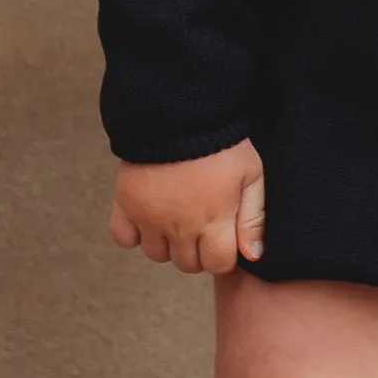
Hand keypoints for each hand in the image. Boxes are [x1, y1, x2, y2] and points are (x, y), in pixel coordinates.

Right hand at [109, 140, 265, 274]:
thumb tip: (252, 256)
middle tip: (202, 223)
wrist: (180, 112)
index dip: (223, 253)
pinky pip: (123, 238)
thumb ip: (254, 219)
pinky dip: (134, 234)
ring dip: (168, 243)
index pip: (217, 264)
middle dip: (198, 250)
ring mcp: (149, 217)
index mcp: (214, 221)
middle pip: (187, 264)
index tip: (223, 236)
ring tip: (177, 217)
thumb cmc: (222, 143)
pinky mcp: (125, 203)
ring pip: (156, 255)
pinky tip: (148, 218)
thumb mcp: (251, 176)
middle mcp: (180, 226)